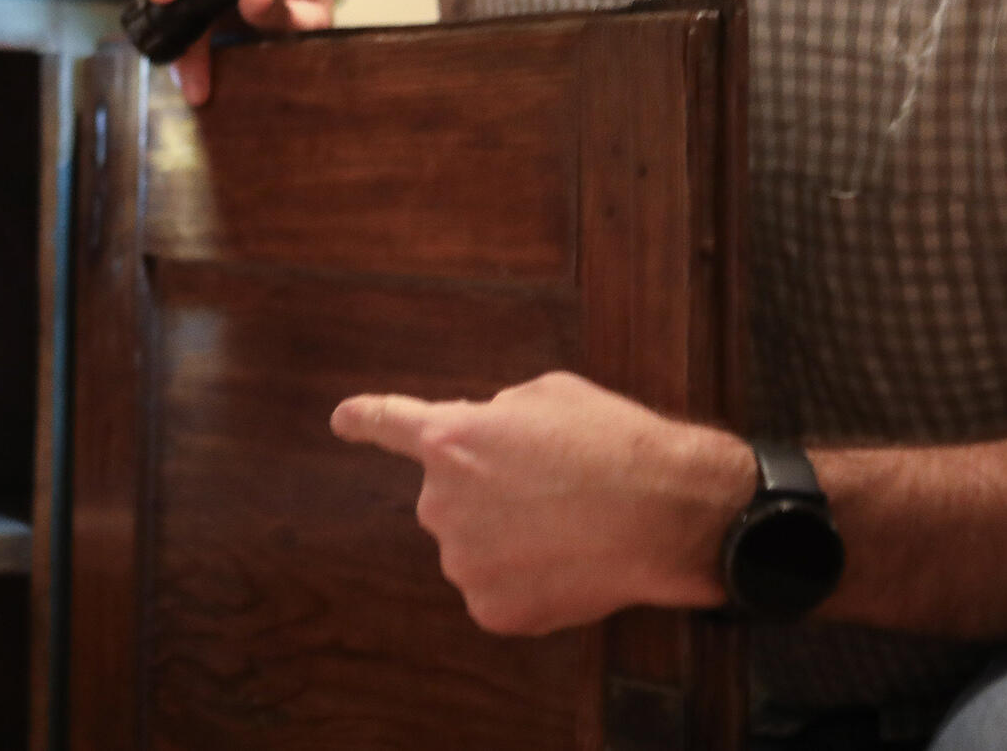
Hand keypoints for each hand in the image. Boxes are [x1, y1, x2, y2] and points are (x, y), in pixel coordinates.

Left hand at [329, 372, 754, 634]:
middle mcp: (442, 502)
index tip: (343, 419)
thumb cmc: (613, 442)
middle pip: (452, 497)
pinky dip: (531, 580)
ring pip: (478, 547)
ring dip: (511, 538)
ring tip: (571, 524)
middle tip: (552, 488)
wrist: (663, 511)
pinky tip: (571, 562)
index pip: (390, 425)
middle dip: (489, 493)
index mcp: (451, 439)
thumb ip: (496, 417)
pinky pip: (501, 590)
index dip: (365, 419)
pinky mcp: (492, 609)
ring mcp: (464, 562)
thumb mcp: (547, 397)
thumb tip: (486, 439)